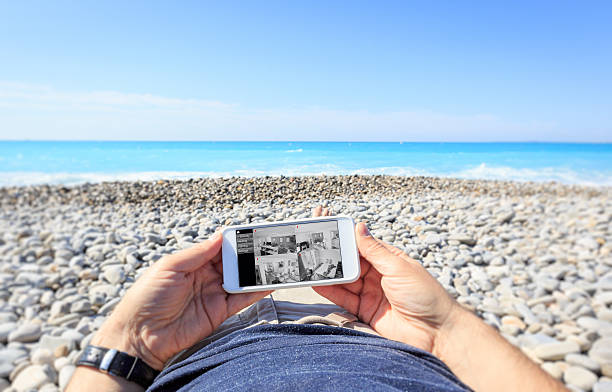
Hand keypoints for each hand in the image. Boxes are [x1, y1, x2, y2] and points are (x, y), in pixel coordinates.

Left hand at [92, 232, 270, 369]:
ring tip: (276, 262)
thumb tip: (220, 236)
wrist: (139, 337)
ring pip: (241, 279)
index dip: (235, 240)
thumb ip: (197, 253)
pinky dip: (257, 292)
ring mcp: (213, 294)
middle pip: (233, 262)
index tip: (252, 232)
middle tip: (270, 246)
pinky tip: (269, 283)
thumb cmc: (146, 299)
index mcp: (191, 263)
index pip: (218, 247)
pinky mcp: (219, 313)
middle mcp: (204, 277)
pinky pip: (242, 300)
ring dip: (257, 272)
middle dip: (250, 254)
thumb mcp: (169, 267)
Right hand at [314, 222, 458, 352]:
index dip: (346, 239)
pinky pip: (344, 299)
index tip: (328, 230)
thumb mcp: (398, 268)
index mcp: (390, 260)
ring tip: (310, 265)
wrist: (436, 333)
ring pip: (344, 280)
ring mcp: (371, 293)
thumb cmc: (426, 296)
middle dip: (333, 256)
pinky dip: (330, 291)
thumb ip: (375, 250)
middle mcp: (379, 275)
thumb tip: (360, 227)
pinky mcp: (366, 311)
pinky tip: (318, 283)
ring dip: (329, 274)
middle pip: (351, 263)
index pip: (363, 246)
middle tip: (313, 248)